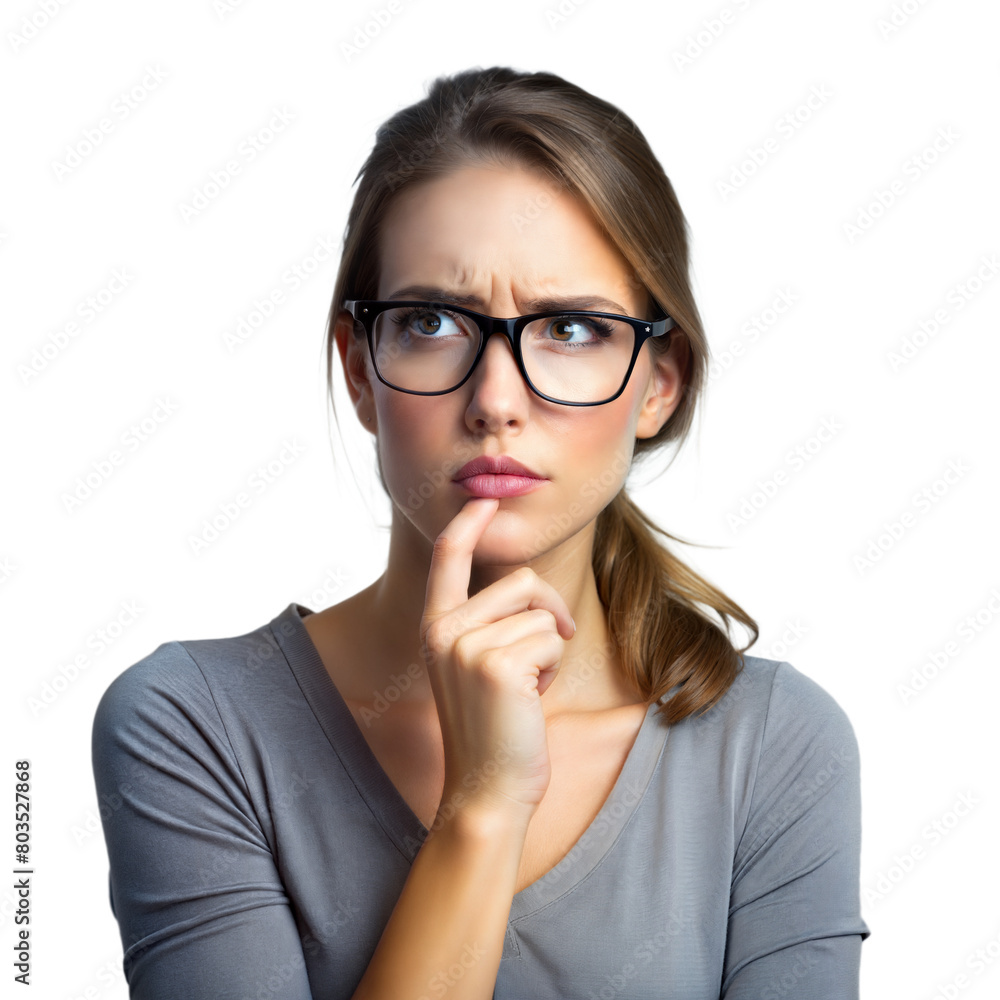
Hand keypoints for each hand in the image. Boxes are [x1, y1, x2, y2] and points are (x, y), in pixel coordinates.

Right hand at [419, 497, 576, 819]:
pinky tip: (531, 700)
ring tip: (525, 689)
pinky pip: (552, 640)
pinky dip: (555, 670)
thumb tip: (522, 583)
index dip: (468, 523)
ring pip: (542, 613)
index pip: (448, 558)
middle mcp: (444, 630)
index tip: (485, 499)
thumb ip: (485, 624)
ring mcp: (467, 646)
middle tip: (537, 662)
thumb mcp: (475, 667)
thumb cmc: (493, 728)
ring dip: (550, 651)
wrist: (488, 789)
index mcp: (435, 627)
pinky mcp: (497, 664)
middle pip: (521, 581)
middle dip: (547, 614)